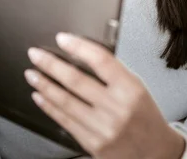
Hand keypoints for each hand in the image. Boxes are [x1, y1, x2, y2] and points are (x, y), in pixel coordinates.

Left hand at [25, 33, 185, 158]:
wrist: (154, 151)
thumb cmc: (145, 116)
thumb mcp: (137, 88)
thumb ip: (113, 73)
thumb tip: (81, 54)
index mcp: (130, 89)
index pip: (101, 60)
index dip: (78, 47)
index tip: (62, 38)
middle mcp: (117, 108)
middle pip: (76, 80)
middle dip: (50, 64)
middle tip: (35, 55)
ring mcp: (103, 128)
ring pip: (65, 101)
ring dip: (44, 85)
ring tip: (32, 74)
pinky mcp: (92, 143)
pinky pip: (64, 121)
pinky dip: (49, 106)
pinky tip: (40, 96)